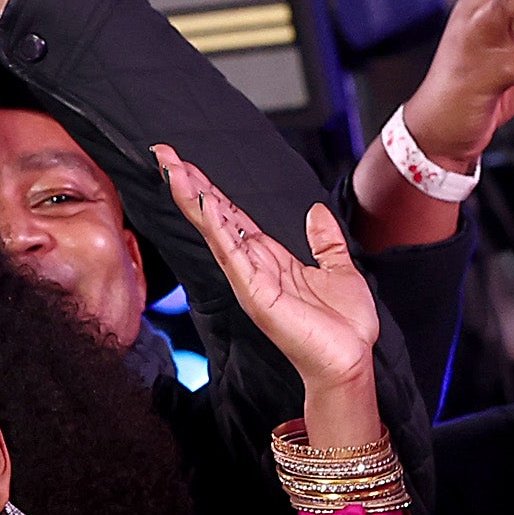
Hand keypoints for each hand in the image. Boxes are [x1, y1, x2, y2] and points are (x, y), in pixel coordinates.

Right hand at [157, 143, 385, 450]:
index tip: (186, 163)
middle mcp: (252, 266)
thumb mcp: (340, 269)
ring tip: (173, 170)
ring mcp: (249, 279)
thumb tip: (317, 212)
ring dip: (193, 198)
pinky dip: (217, 227)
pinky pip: (231, 253)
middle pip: (214, 216)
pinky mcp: (254, 292)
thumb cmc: (344, 325)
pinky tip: (204, 204)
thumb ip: (325, 241)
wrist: (350, 360)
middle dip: (189, 185)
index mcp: (270, 258)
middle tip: (164, 154)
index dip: (210, 188)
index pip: (233, 215)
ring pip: (215, 230)